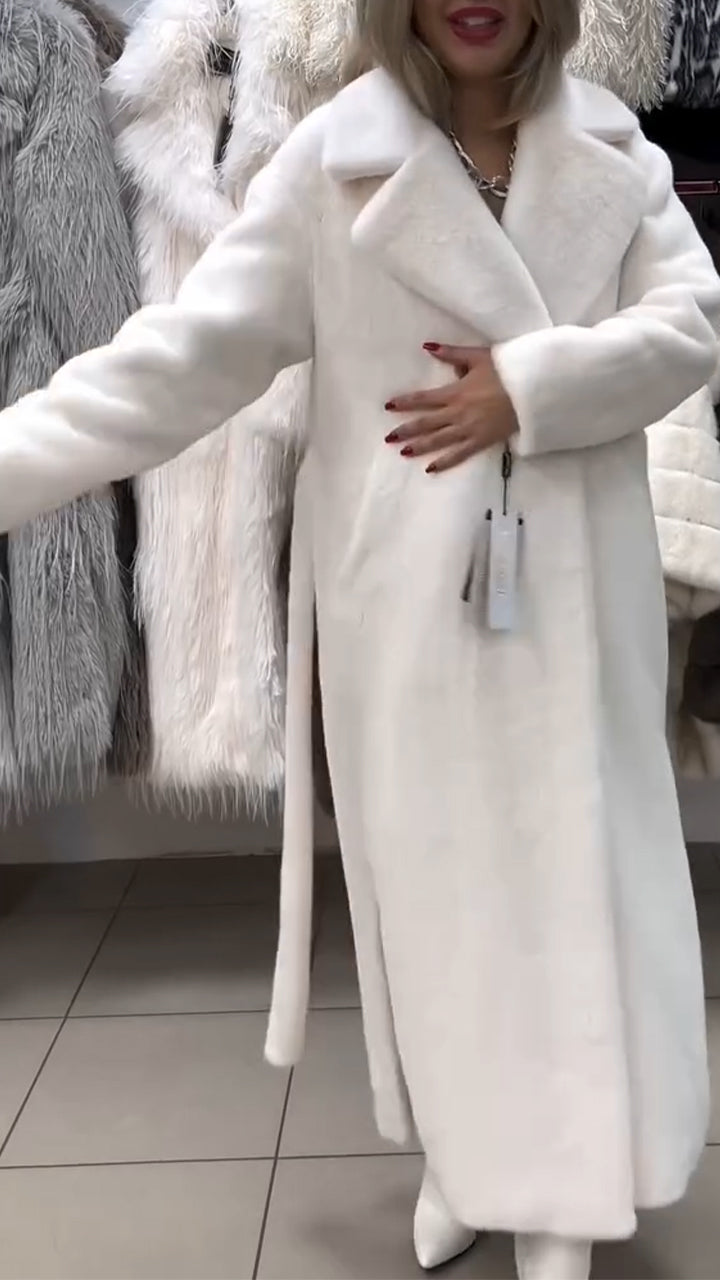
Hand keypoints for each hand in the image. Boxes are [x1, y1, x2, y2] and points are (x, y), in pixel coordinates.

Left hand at [384, 344, 517, 472]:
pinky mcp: (481, 441)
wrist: (531, 391)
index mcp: (455, 392)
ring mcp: (469, 429)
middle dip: (406, 430)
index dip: (405, 402)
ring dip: (419, 447)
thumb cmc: (506, 371)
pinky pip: (459, 454)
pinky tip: (430, 468)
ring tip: (403, 452)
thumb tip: (428, 346)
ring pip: (438, 440)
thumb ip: (451, 354)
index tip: (388, 406)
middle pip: (426, 423)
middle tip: (389, 437)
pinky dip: (444, 462)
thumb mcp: (478, 356)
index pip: (423, 399)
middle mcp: (458, 413)